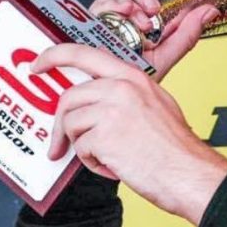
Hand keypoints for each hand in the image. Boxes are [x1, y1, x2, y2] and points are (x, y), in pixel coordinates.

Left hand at [32, 43, 226, 224]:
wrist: (188, 172)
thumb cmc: (176, 147)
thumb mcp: (156, 104)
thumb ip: (125, 95)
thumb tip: (94, 104)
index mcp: (133, 77)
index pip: (85, 54)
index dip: (55, 56)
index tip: (38, 65)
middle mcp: (121, 87)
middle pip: (70, 97)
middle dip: (60, 126)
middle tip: (58, 145)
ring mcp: (111, 109)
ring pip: (72, 124)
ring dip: (83, 147)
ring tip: (107, 157)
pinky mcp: (103, 135)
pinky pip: (81, 148)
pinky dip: (94, 163)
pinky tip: (115, 166)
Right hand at [90, 0, 219, 79]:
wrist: (117, 96)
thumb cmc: (136, 79)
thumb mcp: (167, 54)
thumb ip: (187, 32)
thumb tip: (209, 10)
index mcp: (135, 18)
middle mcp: (117, 17)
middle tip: (154, 5)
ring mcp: (103, 21)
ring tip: (143, 18)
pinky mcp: (87, 27)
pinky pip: (97, 7)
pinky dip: (113, 5)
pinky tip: (125, 12)